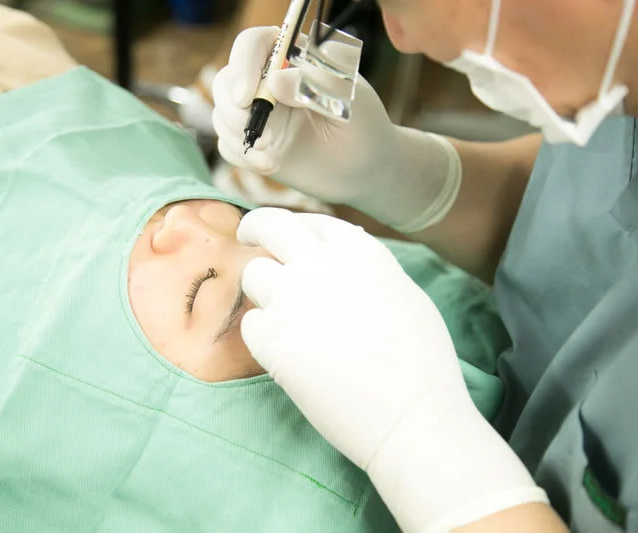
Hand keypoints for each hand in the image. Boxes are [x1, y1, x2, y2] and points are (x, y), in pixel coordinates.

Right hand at [212, 27, 461, 231]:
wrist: (364, 171)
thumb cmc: (363, 128)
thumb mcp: (348, 102)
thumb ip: (315, 85)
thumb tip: (275, 82)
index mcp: (293, 58)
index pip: (253, 44)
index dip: (243, 65)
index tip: (247, 97)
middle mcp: (269, 81)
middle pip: (227, 81)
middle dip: (234, 112)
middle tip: (263, 139)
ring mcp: (258, 113)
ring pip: (223, 115)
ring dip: (240, 138)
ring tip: (272, 159)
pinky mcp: (253, 142)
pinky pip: (228, 145)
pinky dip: (243, 157)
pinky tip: (270, 165)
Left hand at [238, 208, 547, 532]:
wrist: (411, 420)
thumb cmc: (420, 364)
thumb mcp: (404, 294)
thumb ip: (366, 267)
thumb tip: (339, 246)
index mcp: (360, 252)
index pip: (312, 221)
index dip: (296, 227)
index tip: (286, 235)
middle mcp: (321, 266)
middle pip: (269, 226)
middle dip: (255, 227)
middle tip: (248, 236)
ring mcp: (293, 302)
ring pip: (254, 274)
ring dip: (263, 289)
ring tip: (283, 312)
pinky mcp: (272, 342)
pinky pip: (251, 323)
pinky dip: (263, 332)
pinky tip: (287, 349)